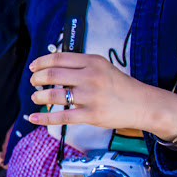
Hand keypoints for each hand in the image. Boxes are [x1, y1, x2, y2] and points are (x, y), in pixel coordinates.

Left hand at [27, 52, 176, 139]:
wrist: (143, 104)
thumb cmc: (118, 85)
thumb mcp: (102, 66)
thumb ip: (79, 64)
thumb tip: (51, 66)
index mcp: (92, 62)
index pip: (59, 58)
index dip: (41, 62)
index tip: (33, 67)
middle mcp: (91, 77)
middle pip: (53, 75)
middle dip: (37, 78)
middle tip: (33, 82)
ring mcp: (91, 97)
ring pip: (54, 95)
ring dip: (39, 96)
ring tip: (36, 97)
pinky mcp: (91, 115)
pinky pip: (62, 117)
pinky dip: (44, 118)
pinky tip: (33, 118)